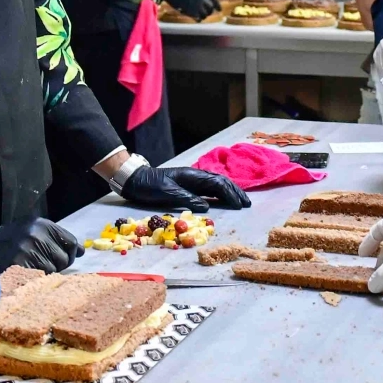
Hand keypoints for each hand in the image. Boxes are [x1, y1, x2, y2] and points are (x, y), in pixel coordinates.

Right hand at [0, 217, 82, 273]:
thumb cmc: (12, 240)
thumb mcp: (33, 230)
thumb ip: (57, 238)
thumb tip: (82, 251)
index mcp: (42, 224)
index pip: (71, 243)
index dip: (69, 253)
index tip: (61, 257)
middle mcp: (36, 234)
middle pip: (65, 259)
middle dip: (58, 264)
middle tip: (41, 263)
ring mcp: (27, 249)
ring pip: (54, 270)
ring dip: (46, 273)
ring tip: (32, 266)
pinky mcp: (20, 264)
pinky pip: (40, 277)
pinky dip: (36, 279)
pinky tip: (26, 273)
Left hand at [121, 165, 250, 211]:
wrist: (135, 180)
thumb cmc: (149, 186)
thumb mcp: (166, 192)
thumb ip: (186, 198)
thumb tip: (206, 206)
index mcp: (192, 176)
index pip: (217, 183)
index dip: (231, 194)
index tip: (240, 205)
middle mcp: (195, 176)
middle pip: (221, 182)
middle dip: (235, 192)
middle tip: (247, 203)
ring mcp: (192, 181)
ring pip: (217, 185)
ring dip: (230, 192)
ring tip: (241, 201)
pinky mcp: (188, 186)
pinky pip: (209, 189)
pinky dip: (220, 194)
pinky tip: (225, 200)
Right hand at [159, 0, 221, 19]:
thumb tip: (209, 1)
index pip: (214, 0)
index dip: (218, 6)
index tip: (219, 10)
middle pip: (210, 8)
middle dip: (209, 11)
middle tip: (207, 12)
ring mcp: (196, 5)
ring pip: (205, 14)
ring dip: (204, 15)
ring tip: (200, 15)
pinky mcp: (190, 11)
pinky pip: (198, 18)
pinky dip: (198, 19)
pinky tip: (197, 18)